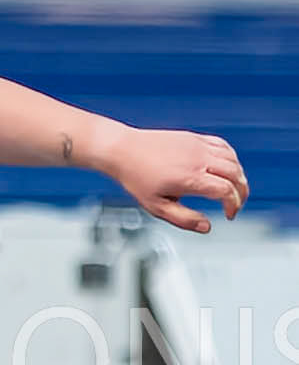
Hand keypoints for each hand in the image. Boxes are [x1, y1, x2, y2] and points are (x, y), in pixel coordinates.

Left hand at [107, 128, 248, 233]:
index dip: (234, 205)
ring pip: (232, 159)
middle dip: (242, 192)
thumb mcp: (156, 207)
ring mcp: (198, 145)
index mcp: (190, 178)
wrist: (122, 150)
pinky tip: (228, 167)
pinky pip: (222, 145)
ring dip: (239, 175)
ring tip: (234, 189)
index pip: (226, 191)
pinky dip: (231, 158)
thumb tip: (206, 227)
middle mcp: (198, 159)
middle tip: (237, 204)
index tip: (229, 215)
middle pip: (236, 174)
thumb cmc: (135, 177)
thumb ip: (183, 219)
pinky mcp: (194, 137)